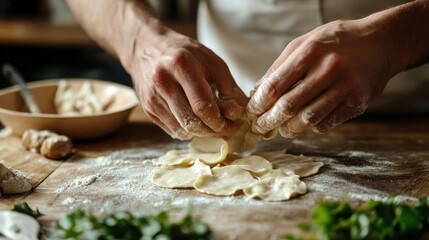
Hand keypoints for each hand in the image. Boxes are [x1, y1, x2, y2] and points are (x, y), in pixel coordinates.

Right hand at [130, 32, 247, 139]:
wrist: (147, 47)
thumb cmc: (185, 53)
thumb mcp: (212, 62)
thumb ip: (229, 87)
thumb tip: (240, 112)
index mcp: (181, 66)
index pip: (202, 107)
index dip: (220, 121)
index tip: (233, 124)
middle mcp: (162, 83)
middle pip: (191, 122)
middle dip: (212, 130)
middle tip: (225, 128)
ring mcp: (152, 98)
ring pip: (181, 130)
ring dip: (201, 132)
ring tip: (212, 124)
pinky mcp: (147, 109)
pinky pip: (171, 130)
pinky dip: (187, 131)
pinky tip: (196, 121)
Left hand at [247, 19, 392, 136]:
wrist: (380, 41)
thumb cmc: (335, 42)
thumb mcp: (304, 43)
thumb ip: (279, 66)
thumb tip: (256, 91)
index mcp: (309, 52)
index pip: (274, 86)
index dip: (258, 104)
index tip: (251, 113)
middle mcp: (327, 69)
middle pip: (288, 106)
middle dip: (268, 121)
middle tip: (259, 128)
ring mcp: (345, 87)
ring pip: (308, 119)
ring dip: (289, 129)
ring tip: (282, 129)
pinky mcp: (358, 102)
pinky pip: (327, 123)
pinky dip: (312, 127)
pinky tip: (306, 123)